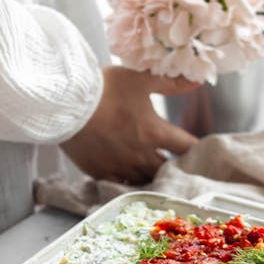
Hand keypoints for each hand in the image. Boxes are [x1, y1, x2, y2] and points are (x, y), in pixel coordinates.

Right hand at [60, 66, 197, 183]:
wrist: (65, 104)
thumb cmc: (103, 89)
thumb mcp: (139, 78)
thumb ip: (171, 81)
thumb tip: (198, 81)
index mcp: (154, 132)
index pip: (186, 146)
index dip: (195, 148)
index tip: (196, 148)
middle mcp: (141, 154)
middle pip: (167, 169)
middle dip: (173, 165)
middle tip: (175, 161)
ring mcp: (120, 167)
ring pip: (145, 179)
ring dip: (151, 175)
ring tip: (152, 169)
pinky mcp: (101, 173)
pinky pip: (121, 185)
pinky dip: (127, 181)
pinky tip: (127, 175)